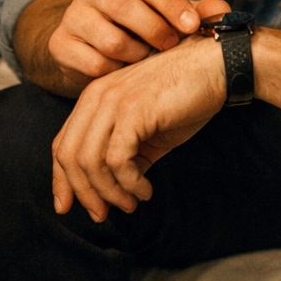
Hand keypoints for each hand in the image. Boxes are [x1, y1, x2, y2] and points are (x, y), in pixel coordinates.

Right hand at [47, 0, 230, 78]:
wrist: (95, 46)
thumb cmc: (140, 26)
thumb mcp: (170, 13)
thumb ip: (198, 10)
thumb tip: (221, 10)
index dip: (172, 4)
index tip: (193, 26)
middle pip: (122, 5)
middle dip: (154, 28)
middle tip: (171, 45)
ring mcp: (71, 16)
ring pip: (109, 38)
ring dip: (136, 54)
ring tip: (148, 58)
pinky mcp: (59, 45)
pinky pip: (93, 63)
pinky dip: (116, 71)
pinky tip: (125, 71)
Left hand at [51, 32, 227, 220]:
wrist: (218, 66)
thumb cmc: (187, 95)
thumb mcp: (147, 128)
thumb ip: (126, 153)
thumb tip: (114, 190)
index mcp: (95, 97)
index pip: (62, 144)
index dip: (61, 181)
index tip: (68, 206)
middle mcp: (98, 96)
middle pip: (70, 157)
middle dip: (84, 193)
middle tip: (103, 214)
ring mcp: (114, 102)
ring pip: (90, 162)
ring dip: (109, 193)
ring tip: (131, 203)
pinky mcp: (134, 111)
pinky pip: (118, 160)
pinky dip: (129, 183)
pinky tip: (145, 190)